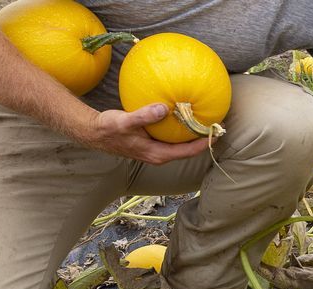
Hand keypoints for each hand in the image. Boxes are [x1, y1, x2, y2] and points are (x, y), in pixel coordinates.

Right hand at [84, 104, 212, 163]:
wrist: (94, 133)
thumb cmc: (109, 128)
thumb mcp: (125, 121)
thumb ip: (144, 116)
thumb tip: (163, 108)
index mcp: (158, 154)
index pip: (188, 151)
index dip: (204, 143)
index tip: (217, 132)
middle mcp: (160, 155)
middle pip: (188, 149)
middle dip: (203, 139)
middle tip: (218, 125)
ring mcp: (157, 150)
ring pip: (181, 144)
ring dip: (194, 134)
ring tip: (207, 121)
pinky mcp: (153, 143)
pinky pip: (172, 137)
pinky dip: (181, 129)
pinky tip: (184, 115)